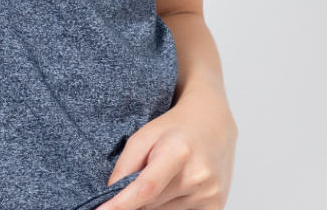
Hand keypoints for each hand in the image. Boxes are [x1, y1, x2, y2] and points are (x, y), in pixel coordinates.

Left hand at [101, 85, 236, 208]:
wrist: (213, 124)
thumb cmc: (174, 129)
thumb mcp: (144, 135)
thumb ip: (125, 165)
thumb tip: (110, 195)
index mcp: (178, 152)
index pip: (146, 187)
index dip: (121, 204)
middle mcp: (198, 176)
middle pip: (151, 204)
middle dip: (139, 197)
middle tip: (148, 172)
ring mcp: (210, 194)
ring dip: (156, 202)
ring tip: (167, 176)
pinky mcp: (216, 206)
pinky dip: (171, 207)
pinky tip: (178, 186)